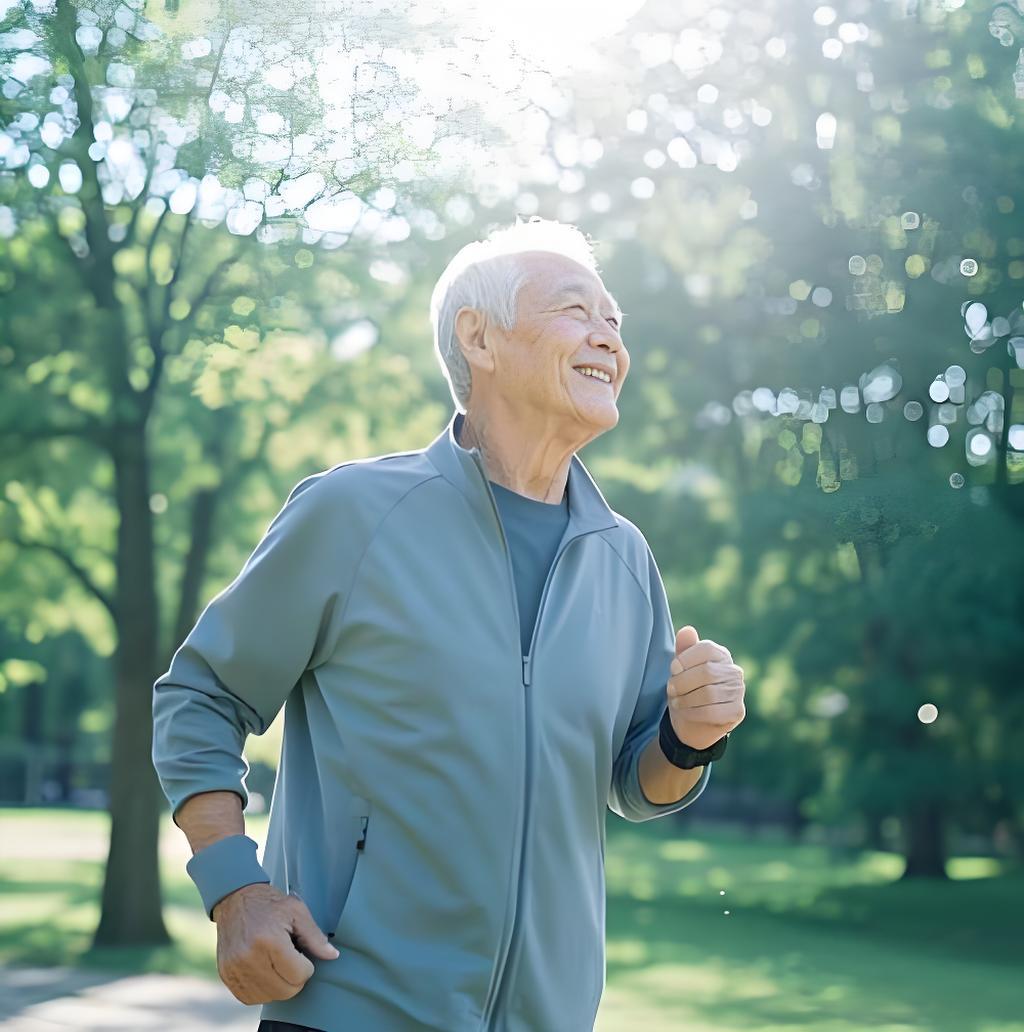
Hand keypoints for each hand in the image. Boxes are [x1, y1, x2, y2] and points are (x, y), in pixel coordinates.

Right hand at [212, 883, 339, 1004]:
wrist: (236, 899)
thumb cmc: (269, 904)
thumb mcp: (297, 911)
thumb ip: (316, 936)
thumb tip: (333, 956)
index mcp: (270, 940)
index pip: (299, 975)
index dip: (307, 967)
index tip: (302, 954)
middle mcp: (249, 958)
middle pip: (285, 991)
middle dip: (295, 979)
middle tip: (292, 960)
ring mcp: (235, 969)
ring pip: (268, 998)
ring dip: (278, 985)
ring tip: (277, 963)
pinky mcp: (226, 976)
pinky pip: (250, 998)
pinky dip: (262, 990)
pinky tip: (265, 971)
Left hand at [666, 626, 745, 750]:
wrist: (691, 722)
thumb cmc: (686, 689)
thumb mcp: (680, 668)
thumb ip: (683, 649)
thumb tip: (688, 630)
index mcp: (720, 654)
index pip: (706, 649)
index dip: (686, 659)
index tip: (673, 669)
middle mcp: (734, 671)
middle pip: (707, 672)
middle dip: (683, 682)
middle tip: (671, 689)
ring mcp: (738, 691)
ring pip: (709, 693)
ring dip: (686, 699)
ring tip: (677, 702)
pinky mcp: (737, 711)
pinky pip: (713, 712)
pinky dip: (694, 712)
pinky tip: (686, 712)